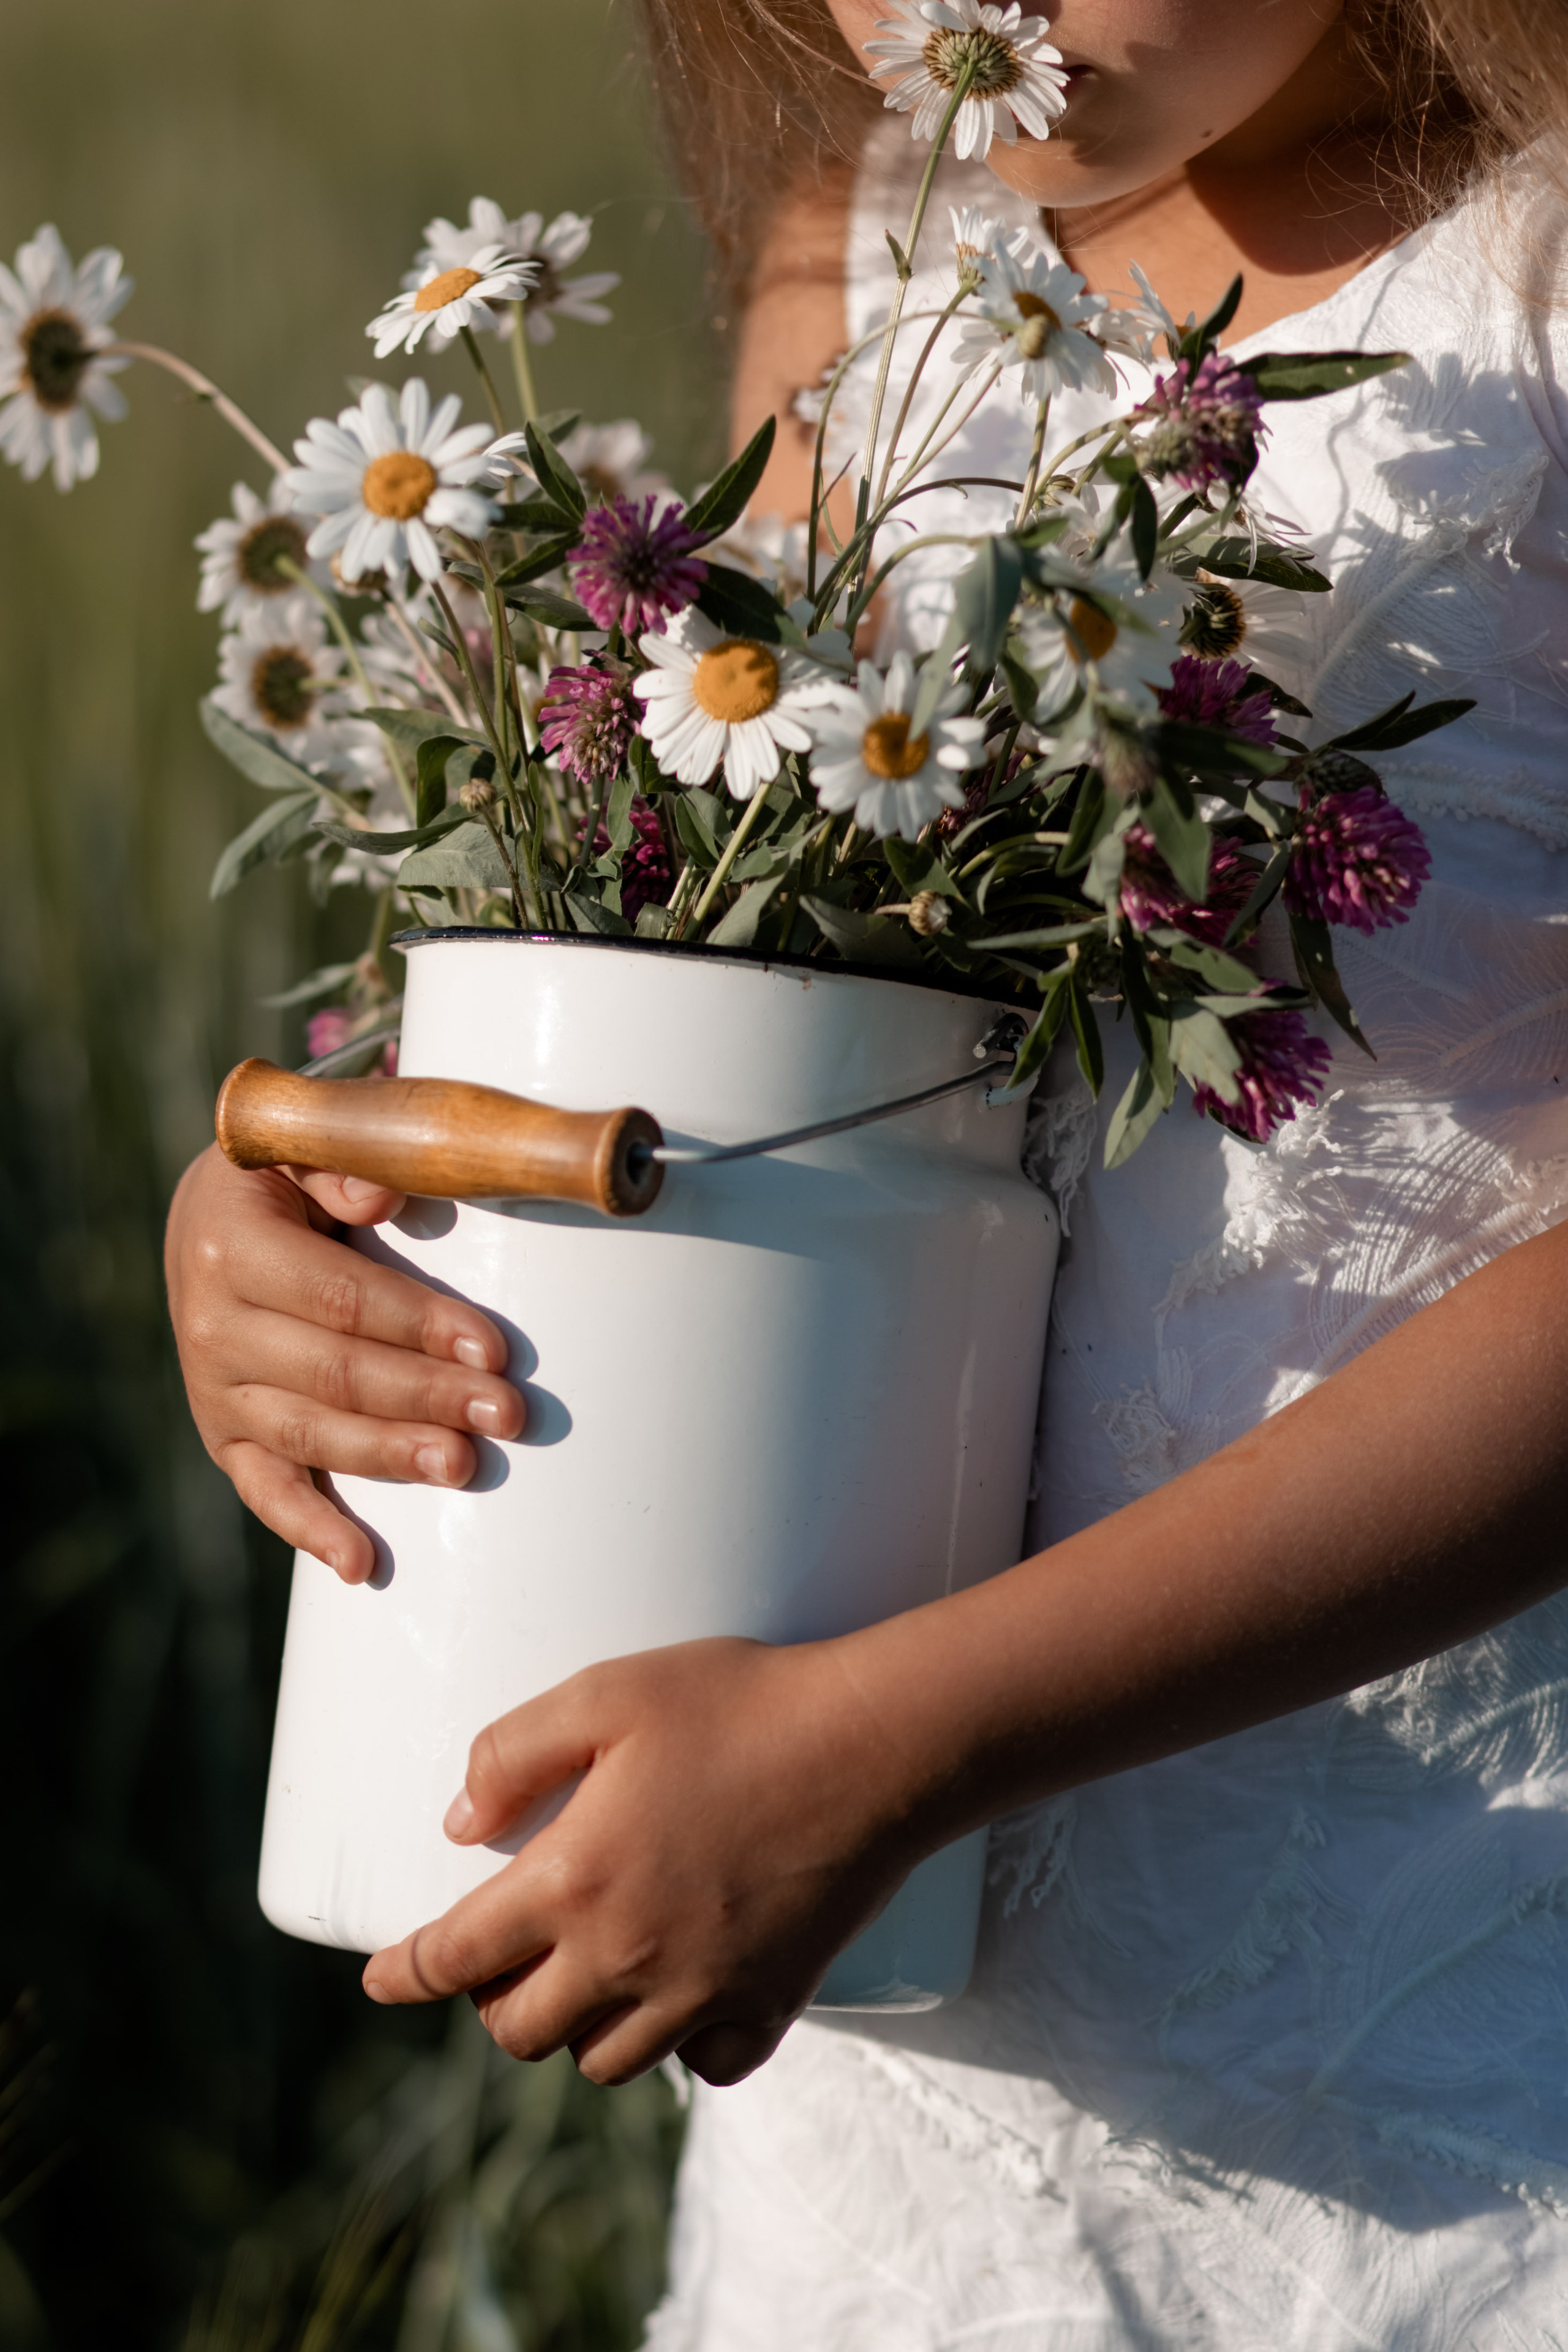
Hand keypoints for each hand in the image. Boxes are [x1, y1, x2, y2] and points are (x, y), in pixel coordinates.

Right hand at [166, 1143, 525, 1582]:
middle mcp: (211, 1325)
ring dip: (391, 1458)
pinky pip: (265, 1493)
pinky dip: (311, 1531)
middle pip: (334, 1373)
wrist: (208, 1218)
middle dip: (428, 1396)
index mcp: (232, 1246)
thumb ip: (344, 1160)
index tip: (494, 1346)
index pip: (340, 1297)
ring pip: (310, 1436)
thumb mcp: (304, 1146)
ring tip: (466, 1469)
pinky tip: (362, 1565)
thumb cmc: (286, 1177)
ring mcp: (215, 1390)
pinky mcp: (225, 1437)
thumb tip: (387, 1192)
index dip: (419, 1324)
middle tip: (507, 1414)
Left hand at [360, 1634, 927, 2086]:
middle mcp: (625, 1958)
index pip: (455, 1957)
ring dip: (577, 2028)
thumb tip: (460, 1820)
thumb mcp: (608, 1693)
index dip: (404, 1974)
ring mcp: (700, 1991)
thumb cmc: (739, 1703)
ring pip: (603, 2061)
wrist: (871, 1743)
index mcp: (572, 1883)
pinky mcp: (771, 2001)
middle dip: (493, 2002)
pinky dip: (680, 2049)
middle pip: (521, 2030)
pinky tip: (680, 2002)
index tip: (379, 1981)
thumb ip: (515, 1752)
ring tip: (586, 1977)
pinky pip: (704, 2065)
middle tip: (502, 1959)